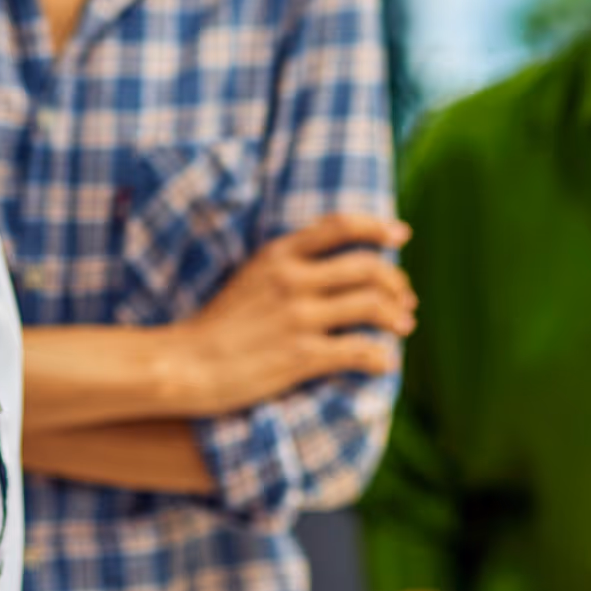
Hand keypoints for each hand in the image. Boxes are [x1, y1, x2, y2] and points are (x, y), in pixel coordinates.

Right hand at [167, 211, 414, 415]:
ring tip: (403, 328)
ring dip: (397, 317)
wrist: (184, 364)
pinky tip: (384, 364)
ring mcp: (298, 317)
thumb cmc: (217, 325)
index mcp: (278, 254)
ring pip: (371, 305)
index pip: (340, 225)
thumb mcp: (250, 277)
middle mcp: (292, 279)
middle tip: (406, 300)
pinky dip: (380, 358)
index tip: (400, 234)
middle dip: (397, 283)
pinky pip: (360, 351)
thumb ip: (288, 265)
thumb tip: (335, 267)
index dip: (377, 226)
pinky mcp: (302, 356)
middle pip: (367, 267)